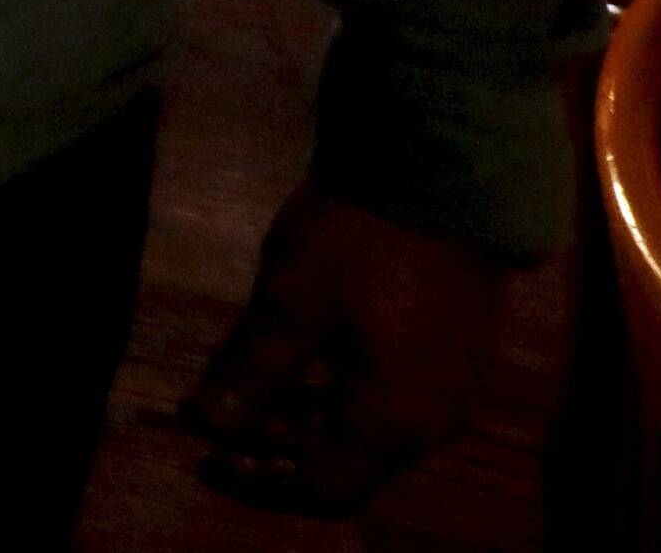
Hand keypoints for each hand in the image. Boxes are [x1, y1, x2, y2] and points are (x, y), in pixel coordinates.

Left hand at [182, 185, 507, 515]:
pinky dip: (338, 388)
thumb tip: (208, 422)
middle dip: (275, 442)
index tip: (206, 455)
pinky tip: (299, 352)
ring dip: (304, 412)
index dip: (259, 483)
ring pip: (366, 427)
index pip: (323, 491)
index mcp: (394, 423)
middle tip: (218, 405)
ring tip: (248, 374)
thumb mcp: (290, 301)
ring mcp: (450, 386)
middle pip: (345, 463)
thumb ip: (250, 370)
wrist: (446, 169)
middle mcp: (432, 421)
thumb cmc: (362, 238)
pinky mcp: (453, 350)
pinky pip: (390, 396)